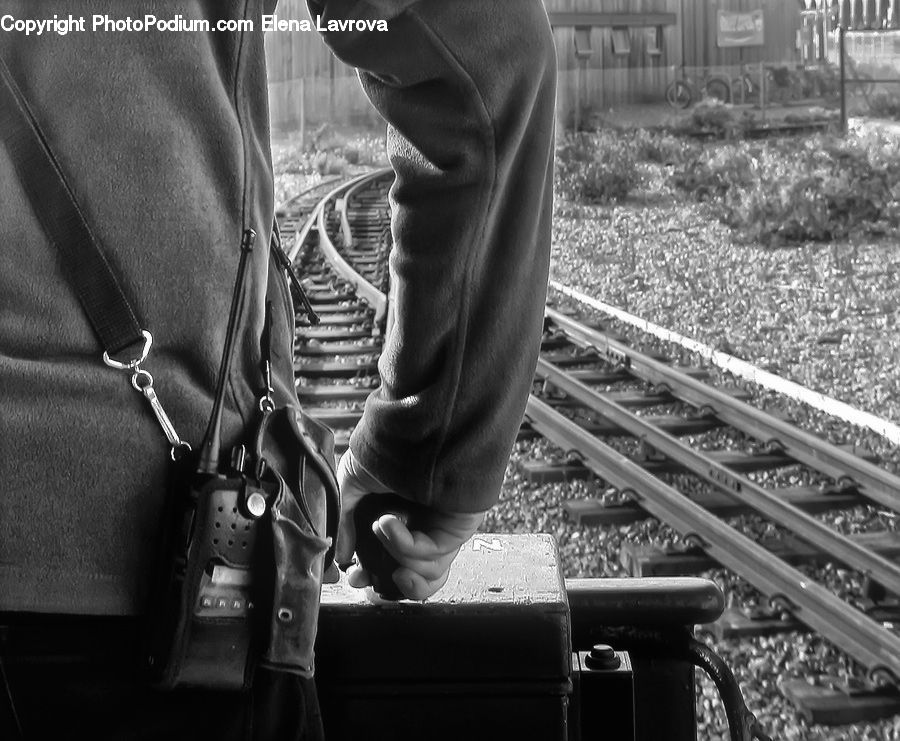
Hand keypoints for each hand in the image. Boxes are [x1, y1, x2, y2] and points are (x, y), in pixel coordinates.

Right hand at [335, 449, 485, 599]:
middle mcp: (422, 527)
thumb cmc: (387, 447)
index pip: (391, 561)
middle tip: (364, 579)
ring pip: (425, 574)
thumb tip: (342, 555)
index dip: (372, 575)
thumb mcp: (353, 481)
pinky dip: (404, 545)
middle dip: (386, 585)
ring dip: (395, 556)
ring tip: (380, 527)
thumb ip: (345, 520)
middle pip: (413, 577)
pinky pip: (431, 556)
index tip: (353, 578)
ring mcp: (441, 530)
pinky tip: (389, 522)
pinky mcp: (456, 530)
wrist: (415, 430)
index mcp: (400, 518)